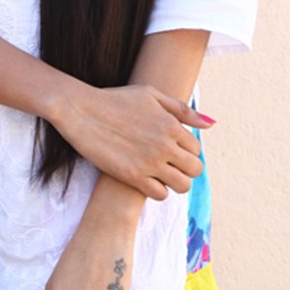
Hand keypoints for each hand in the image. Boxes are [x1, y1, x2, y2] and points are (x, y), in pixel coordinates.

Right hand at [52, 81, 210, 199]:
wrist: (80, 109)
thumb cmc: (114, 99)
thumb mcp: (151, 95)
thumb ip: (182, 110)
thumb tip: (210, 124)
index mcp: (171, 125)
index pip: (196, 149)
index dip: (185, 151)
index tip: (171, 149)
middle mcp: (165, 145)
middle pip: (195, 169)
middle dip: (185, 168)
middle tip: (169, 165)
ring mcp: (150, 162)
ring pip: (182, 185)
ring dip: (174, 182)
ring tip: (160, 175)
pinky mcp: (132, 176)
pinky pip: (160, 194)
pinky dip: (157, 190)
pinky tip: (146, 180)